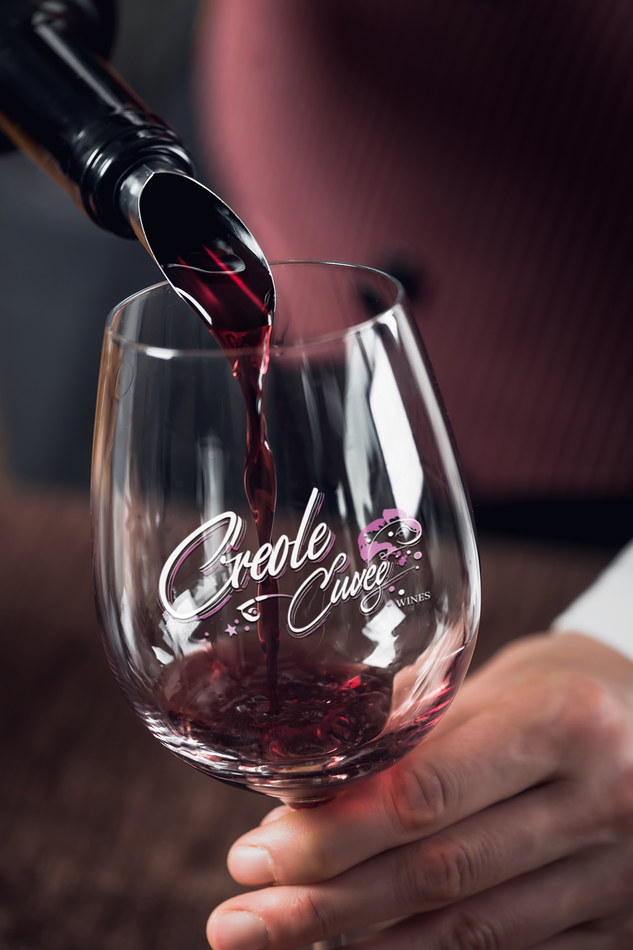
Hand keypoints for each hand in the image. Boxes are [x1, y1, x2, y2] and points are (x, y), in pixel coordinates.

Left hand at [207, 632, 632, 949]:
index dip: (334, 832)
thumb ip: (416, 730)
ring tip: (281, 940)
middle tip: (238, 920)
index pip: (428, 792)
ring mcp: (619, 875)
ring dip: (367, 941)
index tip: (255, 854)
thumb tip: (307, 787)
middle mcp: (600, 802)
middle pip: (440, 872)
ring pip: (474, 930)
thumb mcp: (504, 682)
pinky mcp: (622, 924)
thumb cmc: (570, 690)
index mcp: (564, 723)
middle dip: (325, 902)